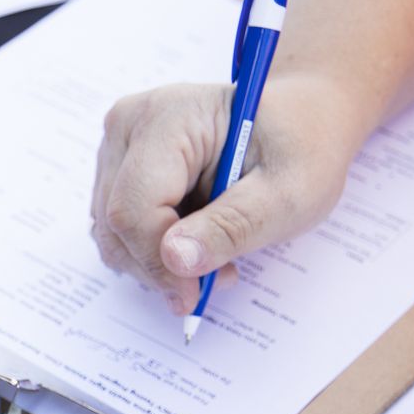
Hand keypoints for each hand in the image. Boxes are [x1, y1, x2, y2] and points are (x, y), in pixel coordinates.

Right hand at [89, 74, 361, 312]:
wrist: (302, 120)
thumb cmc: (301, 147)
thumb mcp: (289, 193)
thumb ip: (233, 226)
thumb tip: (174, 259)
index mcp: (168, 118)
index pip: (133, 207)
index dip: (157, 262)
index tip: (194, 295)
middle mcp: (129, 126)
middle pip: (116, 223)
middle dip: (160, 266)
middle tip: (216, 280)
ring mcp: (118, 147)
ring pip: (112, 231)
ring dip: (157, 262)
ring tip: (216, 258)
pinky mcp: (118, 169)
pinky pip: (119, 228)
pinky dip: (153, 249)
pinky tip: (197, 243)